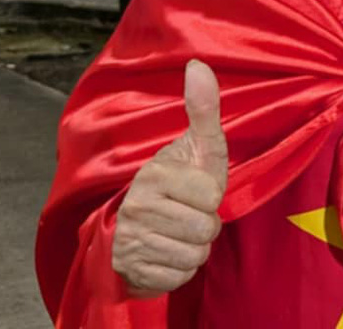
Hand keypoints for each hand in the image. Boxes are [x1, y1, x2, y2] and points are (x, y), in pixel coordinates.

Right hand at [112, 60, 228, 298]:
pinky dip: (179, 270)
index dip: (211, 197)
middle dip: (206, 226)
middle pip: (205, 230)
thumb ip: (203, 109)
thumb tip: (199, 64)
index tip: (196, 190)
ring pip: (194, 256)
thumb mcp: (199, 146)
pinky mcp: (131, 270)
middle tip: (189, 214)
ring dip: (194, 249)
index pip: (210, 197)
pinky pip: (178, 278)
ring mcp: (131, 241)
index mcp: (155, 174)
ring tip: (179, 232)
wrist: (139, 227)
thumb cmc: (180, 183)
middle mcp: (136, 207)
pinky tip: (167, 253)